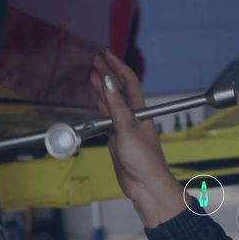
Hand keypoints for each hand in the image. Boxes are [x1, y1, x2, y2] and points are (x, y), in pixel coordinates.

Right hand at [90, 49, 182, 226]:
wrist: (146, 185)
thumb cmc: (144, 159)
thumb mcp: (127, 128)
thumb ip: (116, 105)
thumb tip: (107, 81)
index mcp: (140, 110)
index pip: (128, 80)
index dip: (116, 65)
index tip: (104, 54)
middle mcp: (133, 115)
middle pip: (119, 88)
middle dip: (108, 72)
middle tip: (95, 59)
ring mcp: (125, 126)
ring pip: (112, 101)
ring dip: (103, 87)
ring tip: (92, 74)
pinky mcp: (118, 139)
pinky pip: (108, 117)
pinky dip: (101, 106)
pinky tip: (97, 100)